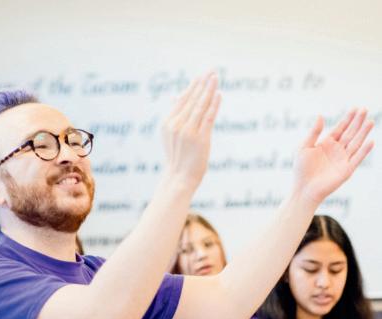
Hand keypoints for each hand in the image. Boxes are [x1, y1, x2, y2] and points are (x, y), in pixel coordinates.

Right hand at [162, 72, 220, 190]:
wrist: (179, 178)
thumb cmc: (177, 157)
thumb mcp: (171, 135)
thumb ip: (175, 116)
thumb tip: (175, 96)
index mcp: (168, 123)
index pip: (182, 100)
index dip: (193, 87)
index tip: (201, 75)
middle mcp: (177, 125)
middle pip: (192, 100)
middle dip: (202, 84)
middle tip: (211, 70)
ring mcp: (188, 132)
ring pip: (200, 106)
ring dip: (209, 90)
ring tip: (215, 77)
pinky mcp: (200, 138)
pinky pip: (208, 117)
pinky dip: (214, 105)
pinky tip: (219, 94)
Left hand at [293, 109, 373, 204]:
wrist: (303, 189)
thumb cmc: (301, 170)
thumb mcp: (304, 148)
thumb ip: (313, 133)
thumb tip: (320, 116)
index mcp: (326, 144)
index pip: (340, 128)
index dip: (347, 119)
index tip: (355, 108)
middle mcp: (336, 150)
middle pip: (350, 133)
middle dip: (357, 122)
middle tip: (365, 109)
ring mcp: (342, 160)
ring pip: (356, 143)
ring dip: (363, 133)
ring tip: (370, 122)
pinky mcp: (346, 170)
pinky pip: (357, 159)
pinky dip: (364, 151)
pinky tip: (370, 142)